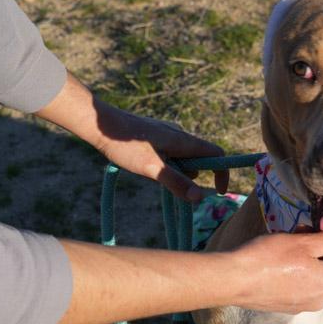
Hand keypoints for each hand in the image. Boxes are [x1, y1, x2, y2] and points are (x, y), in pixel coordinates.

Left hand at [36, 72, 228, 200]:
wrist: (100, 125)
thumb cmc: (126, 146)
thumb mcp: (152, 168)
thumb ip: (176, 182)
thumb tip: (200, 198)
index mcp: (183, 141)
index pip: (216, 154)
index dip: (221, 173)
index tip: (218, 192)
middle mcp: (179, 136)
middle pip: (200, 159)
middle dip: (191, 176)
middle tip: (167, 182)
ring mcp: (167, 135)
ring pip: (183, 158)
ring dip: (176, 172)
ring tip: (151, 172)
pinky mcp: (156, 137)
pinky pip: (170, 154)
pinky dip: (165, 165)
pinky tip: (144, 166)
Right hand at [232, 227, 322, 312]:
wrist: (233, 281)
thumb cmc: (269, 258)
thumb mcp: (304, 243)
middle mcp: (320, 300)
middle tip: (312, 233)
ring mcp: (302, 306)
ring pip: (318, 280)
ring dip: (313, 263)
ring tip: (293, 244)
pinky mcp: (286, 307)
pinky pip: (302, 288)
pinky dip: (300, 274)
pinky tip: (283, 262)